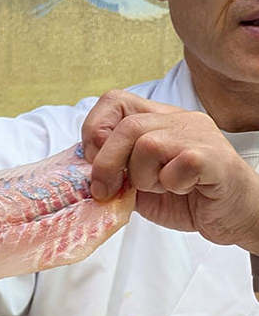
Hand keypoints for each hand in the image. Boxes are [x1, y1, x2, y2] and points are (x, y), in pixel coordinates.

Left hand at [83, 90, 258, 250]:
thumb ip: (114, 171)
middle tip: (109, 190)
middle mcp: (178, 120)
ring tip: (160, 188)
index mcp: (156, 120)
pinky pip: (177, 164)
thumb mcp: (137, 183)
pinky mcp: (213, 158)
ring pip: (147, 144)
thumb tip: (83, 172)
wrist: (232, 214)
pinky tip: (182, 189)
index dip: (95, 131)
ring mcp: (198, 135)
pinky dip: (170, 183)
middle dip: (107, 164)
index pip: (114, 101)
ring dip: (142, 177)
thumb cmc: (186, 196)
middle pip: (127, 126)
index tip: (93, 163)